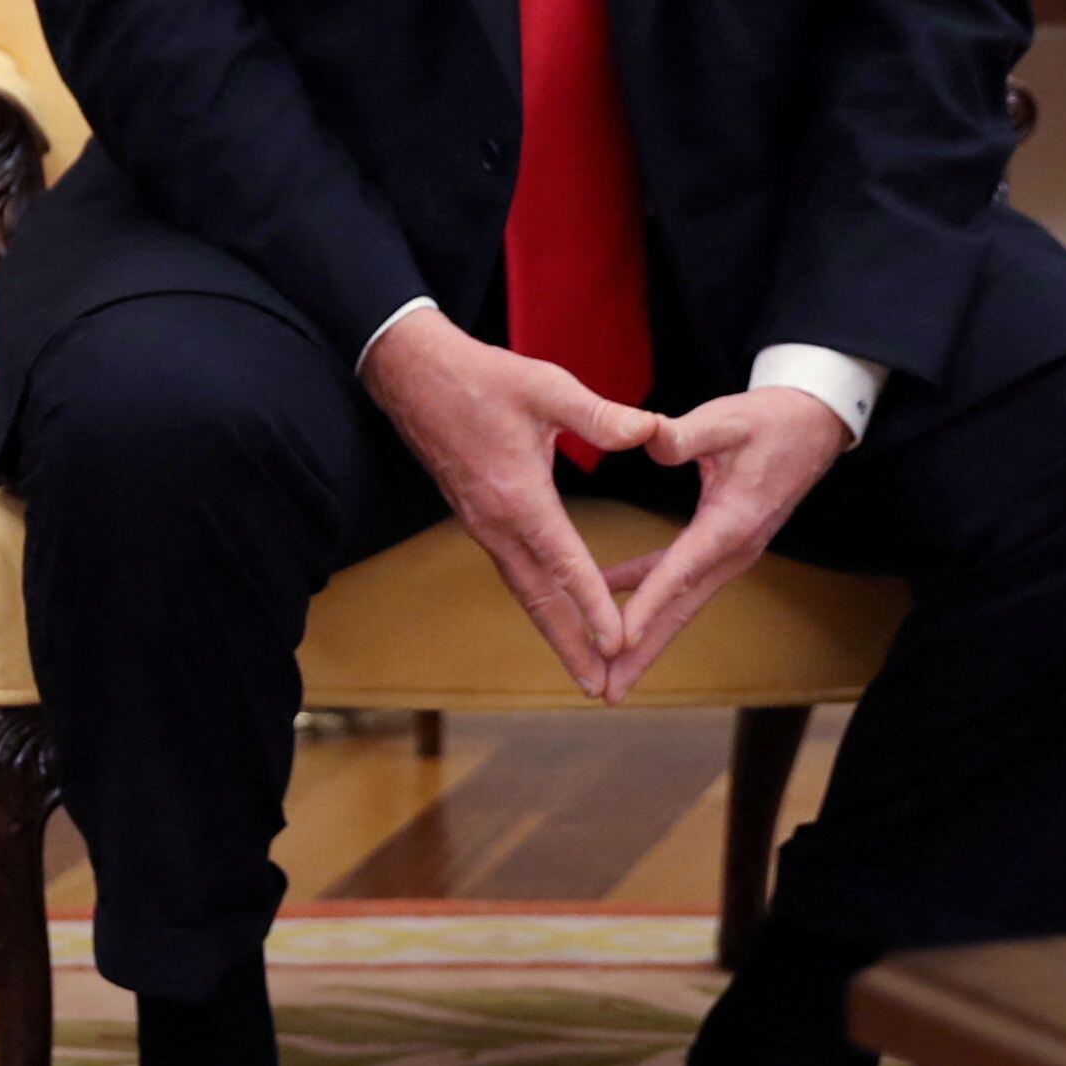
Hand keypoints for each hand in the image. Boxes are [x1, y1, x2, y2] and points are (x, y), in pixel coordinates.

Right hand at [359, 309, 659, 697]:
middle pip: (539, 599)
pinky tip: (557, 617)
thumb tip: (652, 432)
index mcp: (518, 495)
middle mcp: (497, 523)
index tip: (619, 644)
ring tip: (584, 671)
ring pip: (525, 592)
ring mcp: (484, 526)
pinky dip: (540, 604)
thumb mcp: (546, 386)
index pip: (565, 562)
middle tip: (599, 689)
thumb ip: (600, 415)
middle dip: (571, 646)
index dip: (594, 605)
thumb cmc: (482, 378)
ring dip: (555, 633)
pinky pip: (515, 574)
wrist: (414, 376)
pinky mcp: (480, 520)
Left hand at [593, 387, 853, 701]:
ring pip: (680, 604)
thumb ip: (685, 433)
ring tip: (606, 673)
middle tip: (607, 690)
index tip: (617, 640)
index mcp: (732, 523)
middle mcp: (733, 550)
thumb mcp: (728, 418)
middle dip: (642, 653)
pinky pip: (679, 580)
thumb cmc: (771, 420)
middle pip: (680, 610)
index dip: (646, 605)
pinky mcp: (724, 546)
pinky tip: (606, 595)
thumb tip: (649, 438)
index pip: (680, 571)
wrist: (814, 425)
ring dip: (644, 639)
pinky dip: (647, 596)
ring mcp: (731, 553)